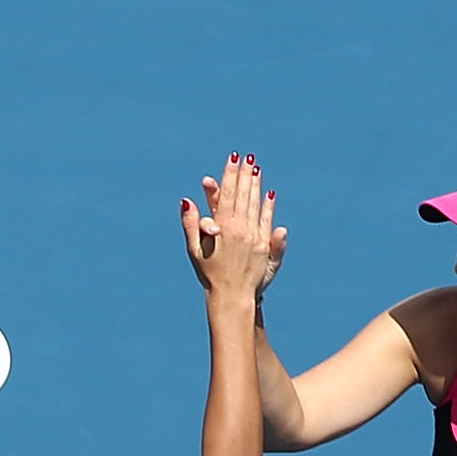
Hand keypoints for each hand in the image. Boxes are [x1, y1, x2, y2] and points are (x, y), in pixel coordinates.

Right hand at [181, 152, 281, 302]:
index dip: (230, 175)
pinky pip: (267, 221)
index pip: (226, 194)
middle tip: (248, 158)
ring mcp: (254, 237)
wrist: (232, 297)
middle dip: (245, 175)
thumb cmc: (210, 275)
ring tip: (256, 169)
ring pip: (255, 205)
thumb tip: (187, 201)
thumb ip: (191, 224)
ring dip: (256, 186)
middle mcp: (240, 229)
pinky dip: (268, 207)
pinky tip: (269, 195)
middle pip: (243, 195)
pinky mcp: (265, 246)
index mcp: (222, 228)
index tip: (233, 159)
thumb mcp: (195, 250)